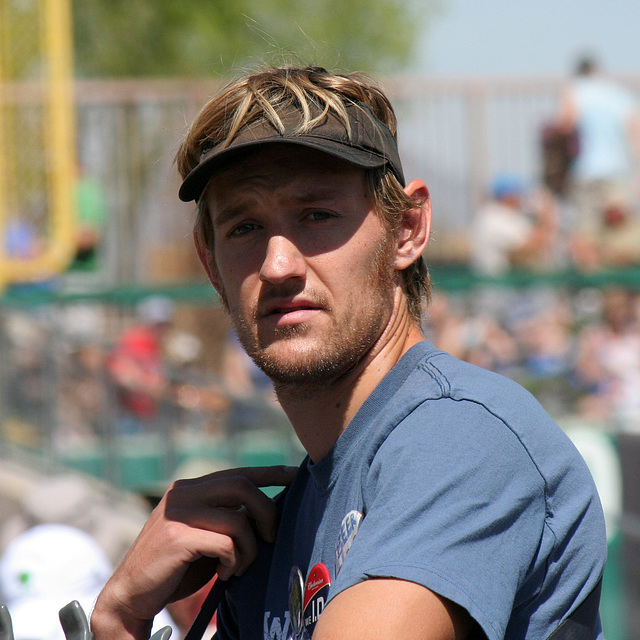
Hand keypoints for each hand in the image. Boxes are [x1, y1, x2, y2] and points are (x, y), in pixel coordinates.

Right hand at [91, 465, 296, 639]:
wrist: (132, 596)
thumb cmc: (176, 568)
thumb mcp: (205, 536)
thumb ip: (227, 519)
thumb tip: (266, 512)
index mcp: (191, 489)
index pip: (237, 472)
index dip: (269, 472)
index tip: (293, 474)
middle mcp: (184, 493)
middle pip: (243, 486)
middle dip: (266, 512)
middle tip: (270, 538)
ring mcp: (179, 512)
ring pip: (238, 518)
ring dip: (249, 548)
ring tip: (239, 567)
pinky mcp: (178, 536)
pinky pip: (226, 543)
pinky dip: (234, 560)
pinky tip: (225, 573)